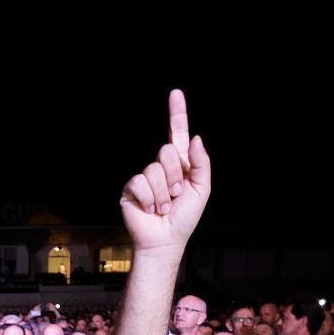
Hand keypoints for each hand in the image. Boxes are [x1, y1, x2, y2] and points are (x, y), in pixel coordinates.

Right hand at [118, 88, 211, 252]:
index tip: (176, 94)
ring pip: (154, 169)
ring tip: (163, 207)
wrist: (165, 241)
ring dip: (163, 193)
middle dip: (175, 176)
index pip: (177, 133)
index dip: (177, 113)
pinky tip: (151, 209)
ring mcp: (144, 177)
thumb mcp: (202, 189)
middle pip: (166, 151)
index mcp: (180, 164)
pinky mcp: (131, 188)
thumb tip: (195, 138)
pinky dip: (150, 199)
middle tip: (175, 195)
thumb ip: (201, 163)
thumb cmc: (184, 217)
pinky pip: (140, 182)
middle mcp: (161, 167)